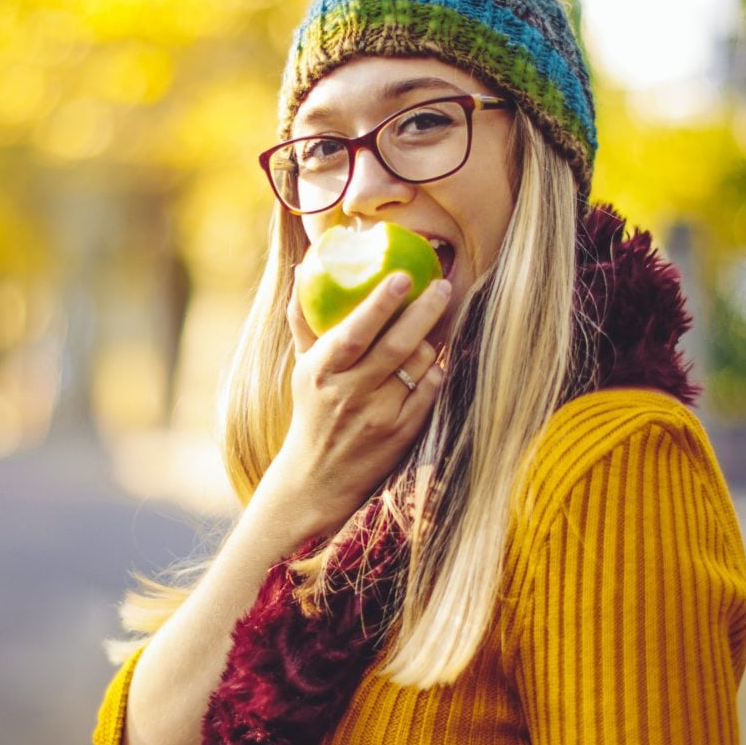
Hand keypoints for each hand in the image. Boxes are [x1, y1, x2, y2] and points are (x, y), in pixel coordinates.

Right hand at [264, 264, 451, 541]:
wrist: (318, 477)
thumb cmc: (314, 411)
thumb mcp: (303, 368)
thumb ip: (305, 320)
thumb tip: (304, 267)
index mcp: (322, 371)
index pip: (353, 332)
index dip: (380, 303)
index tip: (403, 276)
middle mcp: (349, 393)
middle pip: (395, 345)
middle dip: (424, 311)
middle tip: (442, 285)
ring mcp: (379, 414)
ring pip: (418, 365)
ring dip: (432, 340)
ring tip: (434, 323)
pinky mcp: (402, 432)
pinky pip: (430, 389)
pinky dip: (436, 370)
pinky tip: (435, 360)